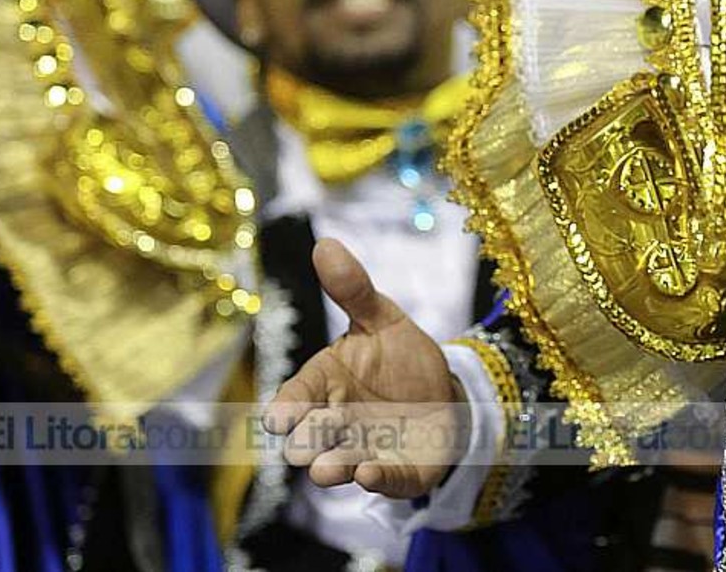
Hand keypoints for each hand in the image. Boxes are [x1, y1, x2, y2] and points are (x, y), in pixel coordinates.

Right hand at [261, 238, 465, 497]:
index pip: (298, 397)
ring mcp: (366, 451)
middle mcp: (339, 423)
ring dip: (334, 468)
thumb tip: (325, 244)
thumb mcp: (382, 319)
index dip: (287, 408)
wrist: (446, 392)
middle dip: (307, 443)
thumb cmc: (399, 357)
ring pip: (341, 465)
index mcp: (326, 385)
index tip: (278, 418)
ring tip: (329, 468)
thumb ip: (354, 290)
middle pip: (313, 437)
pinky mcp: (400, 473)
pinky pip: (387, 480)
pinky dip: (378, 479)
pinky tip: (371, 473)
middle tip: (303, 446)